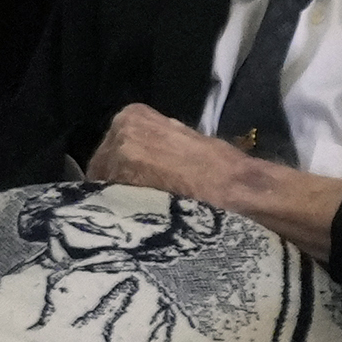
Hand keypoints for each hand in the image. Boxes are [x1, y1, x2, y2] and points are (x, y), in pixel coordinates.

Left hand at [86, 104, 256, 201]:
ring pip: (104, 189)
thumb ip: (153, 144)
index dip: (124, 171)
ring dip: (119, 205)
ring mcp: (114, 162)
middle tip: (142, 206)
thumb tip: (137, 162)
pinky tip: (141, 226)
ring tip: (145, 218)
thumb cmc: (219, 168)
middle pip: (103, 167)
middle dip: (117, 186)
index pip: (113, 147)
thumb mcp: (182, 138)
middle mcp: (118, 134)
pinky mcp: (117, 191)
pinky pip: (110, 208)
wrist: (238, 192)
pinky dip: (122, 218)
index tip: (138, 187)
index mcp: (132, 116)